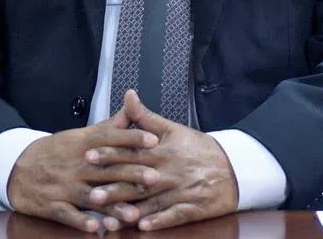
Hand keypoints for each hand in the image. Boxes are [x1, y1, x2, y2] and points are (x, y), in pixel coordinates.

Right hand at [7, 105, 160, 232]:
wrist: (17, 167)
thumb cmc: (56, 151)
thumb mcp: (80, 135)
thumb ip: (109, 126)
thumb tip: (133, 105)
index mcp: (83, 144)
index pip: (110, 138)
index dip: (132, 138)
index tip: (154, 140)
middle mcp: (76, 164)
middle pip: (106, 169)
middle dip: (131, 173)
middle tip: (155, 177)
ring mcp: (63, 186)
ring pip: (91, 195)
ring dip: (112, 205)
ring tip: (133, 212)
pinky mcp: (52, 205)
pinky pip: (68, 215)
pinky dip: (81, 222)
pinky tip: (97, 228)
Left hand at [85, 90, 238, 230]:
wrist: (233, 167)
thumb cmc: (199, 148)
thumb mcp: (173, 128)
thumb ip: (146, 116)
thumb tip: (128, 96)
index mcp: (162, 151)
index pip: (131, 153)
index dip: (109, 154)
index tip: (88, 156)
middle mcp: (168, 172)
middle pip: (137, 180)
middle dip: (114, 187)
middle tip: (91, 193)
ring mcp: (180, 191)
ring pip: (150, 202)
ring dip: (129, 211)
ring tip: (108, 218)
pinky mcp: (191, 208)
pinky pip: (172, 216)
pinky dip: (158, 221)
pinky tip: (142, 227)